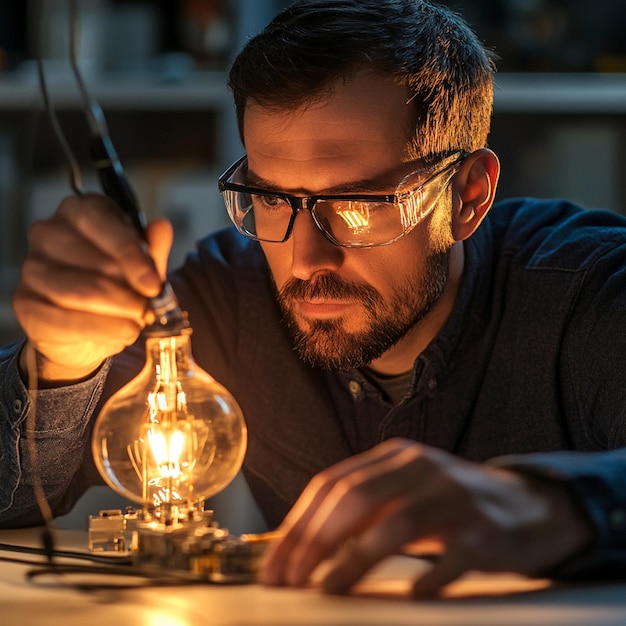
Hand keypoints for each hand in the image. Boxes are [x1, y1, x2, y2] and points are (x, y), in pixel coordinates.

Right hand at [13, 194, 172, 383]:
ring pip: (84, 291)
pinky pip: (68, 320)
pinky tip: (123, 332)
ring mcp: (33, 267)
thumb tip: (161, 228)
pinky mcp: (24, 303)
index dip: (131, 254)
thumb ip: (152, 248)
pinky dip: (104, 330)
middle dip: (131, 289)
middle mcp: (49, 233)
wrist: (89, 330)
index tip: (154, 283)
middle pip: (96, 261)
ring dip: (121, 311)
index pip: (101, 221)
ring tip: (139, 320)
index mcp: (80, 212)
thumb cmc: (116, 286)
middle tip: (149, 307)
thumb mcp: (141, 267)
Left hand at [260, 438, 592, 595]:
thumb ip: (362, 509)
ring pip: (395, 525)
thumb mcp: (404, 493)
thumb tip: (301, 544)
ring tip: (327, 589)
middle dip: (314, 541)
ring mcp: (454, 497)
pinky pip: (452, 557)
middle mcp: (421, 468)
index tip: (275, 562)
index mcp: (395, 457)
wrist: (527, 505)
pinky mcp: (486, 531)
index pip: (332, 484)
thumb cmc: (450, 505)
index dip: (298, 524)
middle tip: (289, 579)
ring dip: (354, 560)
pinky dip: (428, 578)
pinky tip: (411, 595)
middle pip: (355, 499)